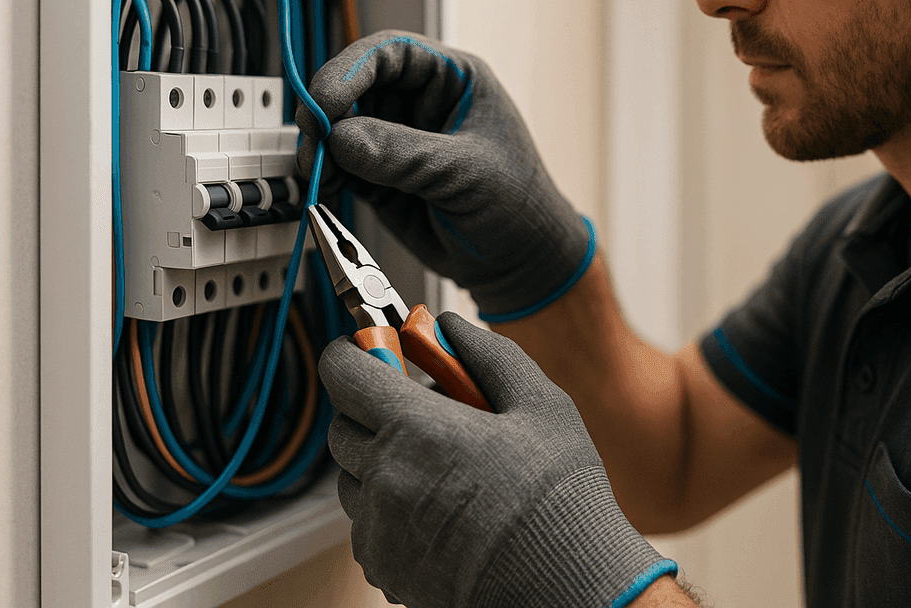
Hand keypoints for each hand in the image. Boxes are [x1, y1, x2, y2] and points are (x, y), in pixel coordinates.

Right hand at [297, 30, 592, 319]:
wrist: (519, 264)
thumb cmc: (519, 206)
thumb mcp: (466, 173)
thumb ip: (404, 154)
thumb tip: (342, 138)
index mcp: (453, 79)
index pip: (391, 54)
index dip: (351, 68)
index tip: (326, 98)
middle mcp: (421, 103)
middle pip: (356, 87)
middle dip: (328, 111)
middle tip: (314, 138)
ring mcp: (398, 140)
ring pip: (341, 127)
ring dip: (322, 146)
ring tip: (320, 171)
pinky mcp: (381, 177)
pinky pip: (341, 165)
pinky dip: (327, 174)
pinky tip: (327, 187)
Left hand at [318, 313, 676, 607]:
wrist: (569, 583)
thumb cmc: (560, 499)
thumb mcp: (541, 404)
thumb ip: (488, 354)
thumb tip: (451, 329)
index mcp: (416, 430)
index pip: (344, 373)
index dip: (353, 353)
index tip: (370, 350)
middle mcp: (386, 479)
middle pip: (342, 425)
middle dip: (372, 409)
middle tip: (421, 410)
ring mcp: (380, 529)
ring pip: (352, 479)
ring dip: (380, 461)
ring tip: (440, 466)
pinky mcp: (385, 568)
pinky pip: (367, 525)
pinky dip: (390, 509)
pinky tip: (441, 507)